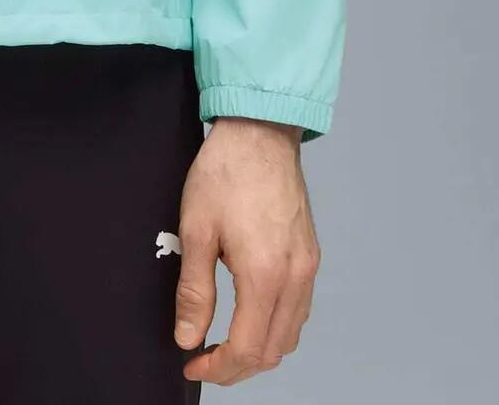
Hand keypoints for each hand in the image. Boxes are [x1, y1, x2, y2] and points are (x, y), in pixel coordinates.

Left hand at [172, 117, 319, 385]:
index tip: (193, 364)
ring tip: (225, 344)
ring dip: (261, 349)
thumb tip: (188, 337)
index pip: (248, 348)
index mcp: (266, 276)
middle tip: (206, 360)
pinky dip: (277, 326)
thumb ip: (194, 290)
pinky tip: (252, 316)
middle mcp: (296, 278)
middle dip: (239, 366)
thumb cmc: (225, 173)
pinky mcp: (311, 254)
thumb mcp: (196, 230)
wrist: (260, 131)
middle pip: (275, 350)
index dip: (219, 368)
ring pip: (292, 334)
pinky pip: (300, 309)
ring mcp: (308, 266)